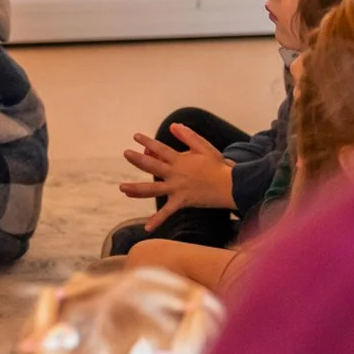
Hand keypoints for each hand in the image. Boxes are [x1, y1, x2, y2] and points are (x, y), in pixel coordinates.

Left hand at [118, 123, 236, 225]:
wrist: (231, 186)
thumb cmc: (218, 166)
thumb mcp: (204, 147)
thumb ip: (188, 136)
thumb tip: (173, 125)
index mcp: (180, 160)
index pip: (160, 149)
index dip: (147, 142)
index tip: (136, 136)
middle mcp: (175, 174)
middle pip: (152, 166)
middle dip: (137, 159)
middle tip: (126, 153)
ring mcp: (177, 189)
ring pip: (152, 189)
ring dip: (136, 189)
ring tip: (122, 188)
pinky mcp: (182, 202)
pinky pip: (167, 213)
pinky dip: (157, 220)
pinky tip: (147, 228)